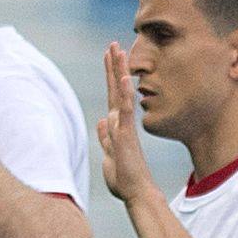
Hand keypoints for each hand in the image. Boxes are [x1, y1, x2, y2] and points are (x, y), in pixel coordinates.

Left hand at [94, 42, 153, 204]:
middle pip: (117, 89)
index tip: (109, 57)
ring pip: (122, 94)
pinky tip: (126, 80)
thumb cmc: (124, 178)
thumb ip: (106, 137)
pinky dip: (126, 95)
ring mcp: (125, 127)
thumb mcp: (109, 154)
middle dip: (115, 66)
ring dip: (120, 73)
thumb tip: (101, 121)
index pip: (113, 95)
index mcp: (116, 125)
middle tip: (114, 44)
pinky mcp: (127, 135)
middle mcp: (121, 122)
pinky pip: (126, 111)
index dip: (111, 76)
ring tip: (119, 52)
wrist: (136, 193)